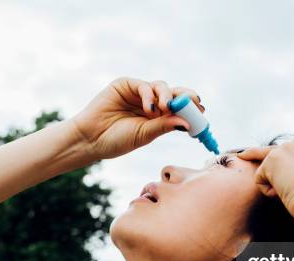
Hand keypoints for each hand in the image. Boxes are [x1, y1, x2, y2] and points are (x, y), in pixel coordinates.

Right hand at [72, 77, 202, 159]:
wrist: (91, 139)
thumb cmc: (116, 141)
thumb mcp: (145, 135)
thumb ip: (164, 126)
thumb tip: (187, 123)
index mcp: (158, 117)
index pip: (179, 108)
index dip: (191, 108)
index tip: (202, 111)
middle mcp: (150, 103)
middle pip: (174, 94)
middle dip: (185, 97)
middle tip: (194, 102)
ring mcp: (138, 93)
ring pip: (161, 87)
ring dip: (166, 97)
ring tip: (162, 109)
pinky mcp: (125, 85)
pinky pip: (144, 85)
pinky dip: (150, 95)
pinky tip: (149, 108)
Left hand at [237, 138, 293, 220]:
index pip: (284, 152)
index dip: (271, 160)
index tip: (246, 153)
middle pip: (267, 154)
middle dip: (256, 159)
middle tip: (241, 155)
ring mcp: (284, 149)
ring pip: (266, 171)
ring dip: (274, 186)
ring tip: (290, 194)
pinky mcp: (272, 159)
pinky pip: (259, 179)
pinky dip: (268, 191)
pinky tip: (283, 194)